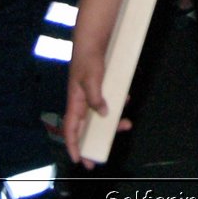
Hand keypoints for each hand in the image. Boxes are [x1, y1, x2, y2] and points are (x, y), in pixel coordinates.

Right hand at [62, 49, 130, 167]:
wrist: (93, 38)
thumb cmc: (88, 57)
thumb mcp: (91, 78)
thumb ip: (95, 97)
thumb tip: (104, 115)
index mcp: (75, 102)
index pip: (70, 129)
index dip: (73, 145)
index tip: (78, 160)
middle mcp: (81, 101)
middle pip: (86, 127)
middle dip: (93, 141)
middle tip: (101, 156)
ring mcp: (91, 94)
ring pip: (100, 116)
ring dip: (112, 122)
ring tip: (126, 125)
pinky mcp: (100, 87)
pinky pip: (108, 101)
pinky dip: (117, 104)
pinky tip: (126, 99)